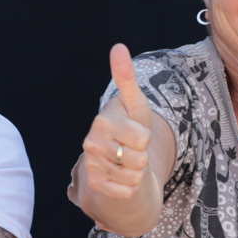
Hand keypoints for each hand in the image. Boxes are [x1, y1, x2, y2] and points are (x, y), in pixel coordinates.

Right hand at [80, 44, 153, 200]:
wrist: (116, 158)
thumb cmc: (130, 126)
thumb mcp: (134, 103)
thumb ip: (126, 78)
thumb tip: (118, 46)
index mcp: (102, 122)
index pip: (142, 138)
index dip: (145, 137)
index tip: (135, 132)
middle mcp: (92, 144)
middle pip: (139, 159)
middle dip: (142, 156)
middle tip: (131, 149)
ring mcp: (92, 166)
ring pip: (134, 177)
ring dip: (137, 172)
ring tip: (127, 162)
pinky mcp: (96, 185)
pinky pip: (127, 191)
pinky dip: (131, 187)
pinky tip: (122, 177)